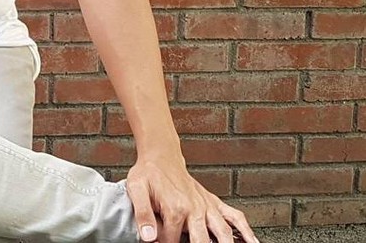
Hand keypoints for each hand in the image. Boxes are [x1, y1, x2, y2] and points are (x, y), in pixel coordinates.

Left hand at [126, 156, 258, 242]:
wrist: (161, 154)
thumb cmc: (149, 171)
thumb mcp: (136, 188)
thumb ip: (142, 214)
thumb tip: (148, 237)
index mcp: (176, 207)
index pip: (171, 241)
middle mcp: (195, 208)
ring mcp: (207, 206)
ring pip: (223, 233)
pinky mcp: (214, 203)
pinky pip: (235, 217)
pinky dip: (246, 232)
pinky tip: (252, 242)